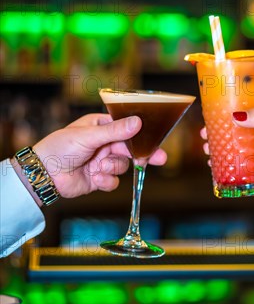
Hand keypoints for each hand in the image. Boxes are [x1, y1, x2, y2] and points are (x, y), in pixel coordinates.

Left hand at [32, 113, 166, 197]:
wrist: (44, 175)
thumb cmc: (60, 147)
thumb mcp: (89, 136)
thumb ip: (115, 131)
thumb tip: (138, 122)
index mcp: (100, 127)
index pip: (126, 128)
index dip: (141, 134)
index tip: (155, 139)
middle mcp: (103, 143)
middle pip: (130, 149)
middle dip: (142, 155)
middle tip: (159, 159)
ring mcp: (102, 161)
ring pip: (122, 166)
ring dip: (112, 168)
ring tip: (98, 168)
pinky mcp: (99, 178)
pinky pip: (113, 181)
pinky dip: (106, 181)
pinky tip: (94, 178)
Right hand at [201, 106, 253, 181]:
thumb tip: (237, 116)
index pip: (242, 112)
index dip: (226, 114)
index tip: (211, 115)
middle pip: (234, 132)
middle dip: (217, 134)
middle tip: (204, 135)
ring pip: (234, 148)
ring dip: (220, 149)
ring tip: (207, 150)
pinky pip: (240, 165)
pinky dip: (228, 165)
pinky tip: (217, 166)